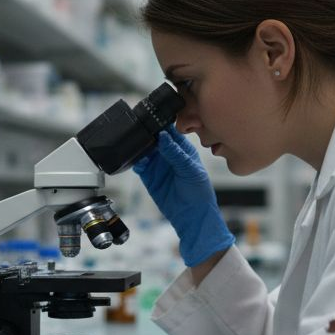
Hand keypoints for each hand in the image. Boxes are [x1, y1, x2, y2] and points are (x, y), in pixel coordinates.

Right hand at [132, 125, 234, 266]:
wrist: (191, 216)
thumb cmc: (199, 193)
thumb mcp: (190, 170)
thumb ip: (176, 154)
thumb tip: (163, 137)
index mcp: (183, 149)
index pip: (170, 131)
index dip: (161, 124)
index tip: (152, 117)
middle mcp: (169, 154)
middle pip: (154, 138)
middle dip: (146, 133)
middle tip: (139, 129)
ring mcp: (158, 165)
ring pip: (144, 150)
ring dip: (139, 146)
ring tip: (136, 145)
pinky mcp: (149, 176)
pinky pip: (139, 164)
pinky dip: (135, 161)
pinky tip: (136, 160)